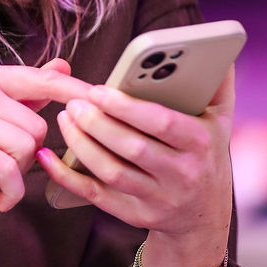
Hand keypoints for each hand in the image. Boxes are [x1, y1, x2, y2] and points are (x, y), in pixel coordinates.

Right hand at [0, 60, 88, 266]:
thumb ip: (20, 95)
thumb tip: (63, 65)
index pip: (41, 79)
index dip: (77, 90)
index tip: (107, 98)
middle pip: (38, 123)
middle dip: (27, 155)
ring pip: (27, 146)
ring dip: (15, 174)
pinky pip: (9, 169)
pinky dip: (10, 192)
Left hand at [37, 67, 234, 266]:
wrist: (204, 215)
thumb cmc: (205, 155)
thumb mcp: (220, 121)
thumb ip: (216, 85)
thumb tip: (214, 50)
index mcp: (202, 144)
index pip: (162, 122)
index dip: (127, 107)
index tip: (98, 89)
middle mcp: (182, 174)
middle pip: (132, 147)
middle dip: (97, 123)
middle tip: (73, 102)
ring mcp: (159, 198)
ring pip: (111, 171)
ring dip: (81, 144)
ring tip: (65, 118)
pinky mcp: (135, 215)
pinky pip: (94, 196)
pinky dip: (66, 177)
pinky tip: (47, 156)